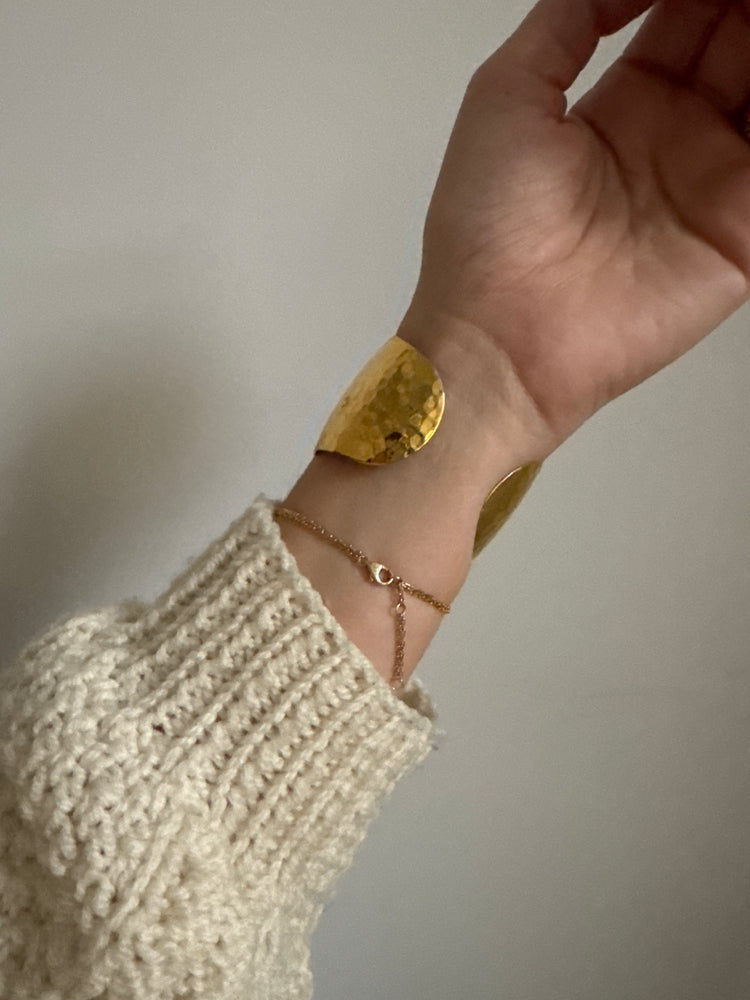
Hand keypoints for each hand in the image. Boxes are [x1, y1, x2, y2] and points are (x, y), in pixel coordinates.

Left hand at [403, 0, 749, 452]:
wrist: (501, 336)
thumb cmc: (485, 233)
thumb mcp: (506, 94)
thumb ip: (569, 19)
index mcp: (618, 106)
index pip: (688, 14)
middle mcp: (672, 140)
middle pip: (740, 43)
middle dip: (746, 6)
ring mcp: (712, 185)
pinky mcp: (742, 234)